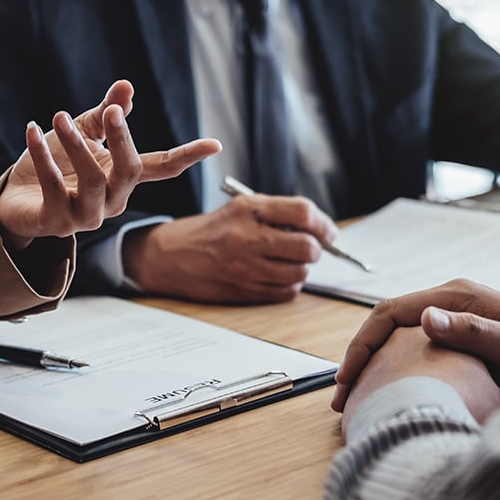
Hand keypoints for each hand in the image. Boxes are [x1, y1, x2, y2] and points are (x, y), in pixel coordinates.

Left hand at [0, 80, 221, 248]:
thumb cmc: (55, 164)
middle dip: (122, 139)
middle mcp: (112, 201)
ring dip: (76, 145)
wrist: (14, 198)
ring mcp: (86, 216)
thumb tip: (126, 86)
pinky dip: (43, 159)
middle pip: (130, 170)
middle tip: (112, 111)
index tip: (215, 144)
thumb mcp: (83, 132)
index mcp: (123, 178)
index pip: (162, 166)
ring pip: (93, 180)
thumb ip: (105, 114)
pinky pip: (55, 189)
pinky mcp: (57, 223)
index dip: (188, 156)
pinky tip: (32, 133)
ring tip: (58, 117)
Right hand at [123, 194, 337, 302]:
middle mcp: (247, 238)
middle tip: (310, 247)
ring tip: (288, 261)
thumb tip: (319, 228)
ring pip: (299, 273)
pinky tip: (275, 275)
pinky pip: (285, 292)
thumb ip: (277, 213)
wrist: (171, 256)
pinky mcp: (244, 290)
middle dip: (316, 249)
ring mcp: (246, 268)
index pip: (302, 212)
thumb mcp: (240, 208)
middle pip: (307, 247)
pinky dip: (288, 284)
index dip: (323, 223)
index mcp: (248, 210)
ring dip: (302, 268)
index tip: (328, 232)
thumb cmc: (209, 230)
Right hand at [331, 279, 499, 411]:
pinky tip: (390, 386)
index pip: (389, 312)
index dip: (363, 343)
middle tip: (343, 394)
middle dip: (359, 355)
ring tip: (359, 394)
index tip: (349, 377)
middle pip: (385, 322)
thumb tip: (425, 318)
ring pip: (396, 334)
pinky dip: (392, 363)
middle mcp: (448, 300)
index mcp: (454, 296)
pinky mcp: (458, 331)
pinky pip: (412, 344)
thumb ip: (472, 330)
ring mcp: (452, 314)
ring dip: (373, 360)